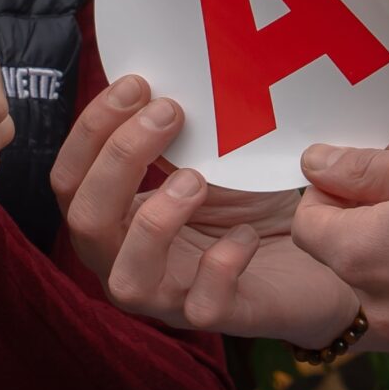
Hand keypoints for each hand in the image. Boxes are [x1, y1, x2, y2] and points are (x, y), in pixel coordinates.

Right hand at [49, 76, 362, 349]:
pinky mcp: (218, 317)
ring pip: (126, 279)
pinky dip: (220, 264)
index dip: (92, 130)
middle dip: (119, 160)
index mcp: (116, 218)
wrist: (317, 255)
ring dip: (155, 220)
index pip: (71, 179)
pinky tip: (245, 234)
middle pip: (84, 222)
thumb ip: (178, 130)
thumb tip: (162, 71)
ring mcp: (169, 298)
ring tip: (198, 178)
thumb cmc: (251, 202)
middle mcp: (128, 261)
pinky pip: (202, 306)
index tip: (136, 84)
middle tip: (170, 112)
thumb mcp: (212, 156)